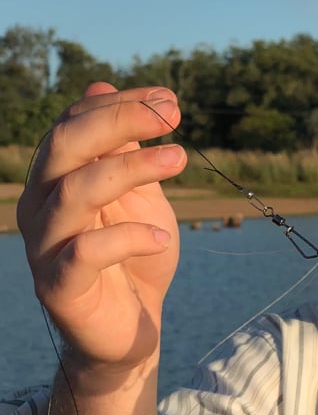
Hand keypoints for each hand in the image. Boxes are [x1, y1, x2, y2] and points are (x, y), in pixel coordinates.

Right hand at [17, 83, 187, 379]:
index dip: (120, 104)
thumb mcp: (140, 196)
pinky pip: (83, 254)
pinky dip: (126, 237)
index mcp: (56, 179)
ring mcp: (45, 247)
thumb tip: (102, 85)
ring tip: (179, 159)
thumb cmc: (135, 257)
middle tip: (172, 116)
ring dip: (130, 168)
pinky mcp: (59, 288)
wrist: (132, 328)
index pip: (75, 123)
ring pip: (74, 192)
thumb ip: (125, 150)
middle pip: (66, 147)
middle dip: (119, 121)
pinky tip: (162, 237)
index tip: (170, 99)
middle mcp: (41, 206)